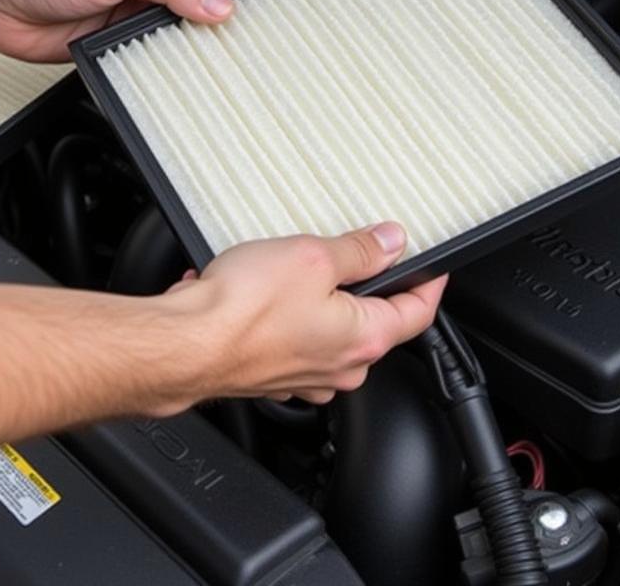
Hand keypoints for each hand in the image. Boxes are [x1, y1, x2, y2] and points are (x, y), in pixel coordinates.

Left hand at [0, 0, 234, 61]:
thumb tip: (216, 2)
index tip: (240, 16)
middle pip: (197, 5)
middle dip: (210, 24)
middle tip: (224, 45)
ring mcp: (129, 12)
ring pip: (174, 36)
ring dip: (182, 48)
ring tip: (196, 60)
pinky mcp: (113, 42)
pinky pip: (147, 59)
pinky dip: (156, 67)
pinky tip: (160, 70)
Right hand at [168, 223, 446, 405]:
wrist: (186, 344)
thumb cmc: (244, 310)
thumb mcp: (313, 258)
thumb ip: (358, 251)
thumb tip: (390, 242)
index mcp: (362, 339)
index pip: (418, 313)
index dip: (429, 285)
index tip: (434, 269)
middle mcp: (338, 367)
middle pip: (372, 322)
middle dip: (365, 288)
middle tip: (352, 255)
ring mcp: (304, 376)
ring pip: (328, 331)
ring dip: (317, 302)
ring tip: (287, 270)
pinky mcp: (270, 375)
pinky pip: (291, 339)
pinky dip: (280, 315)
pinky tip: (253, 290)